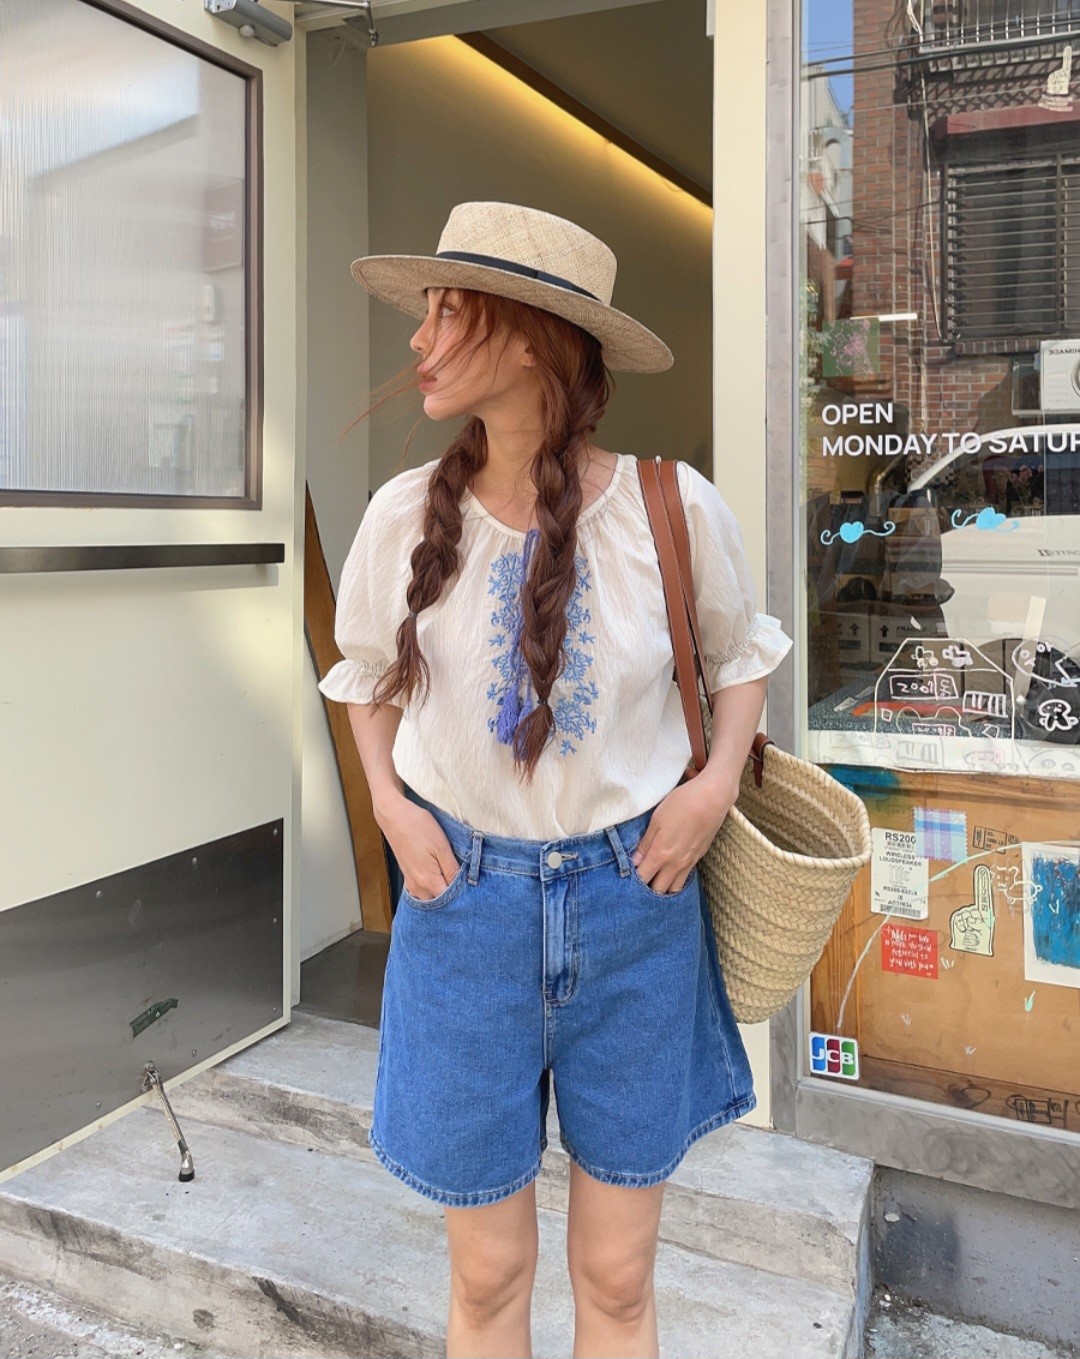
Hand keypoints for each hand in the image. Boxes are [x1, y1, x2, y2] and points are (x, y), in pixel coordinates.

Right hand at [376, 793, 460, 901]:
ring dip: (443, 892)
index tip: (472, 884)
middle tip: (465, 881)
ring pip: (431, 897)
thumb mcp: (442, 846)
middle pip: (440, 901)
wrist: (394, 816)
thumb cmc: (419, 827)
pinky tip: (441, 876)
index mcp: (428, 881)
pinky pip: (423, 891)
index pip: (451, 900)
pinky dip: (433, 888)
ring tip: (453, 876)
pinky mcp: (408, 877)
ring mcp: (411, 883)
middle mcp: (417, 888)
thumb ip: (452, 870)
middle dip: (454, 896)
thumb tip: (464, 886)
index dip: (463, 894)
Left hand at [631, 774, 738, 893]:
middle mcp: (676, 864)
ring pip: (675, 889)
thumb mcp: (657, 819)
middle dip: (648, 889)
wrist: (712, 798)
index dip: (634, 881)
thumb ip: (646, 843)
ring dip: (664, 888)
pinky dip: (676, 880)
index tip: (627, 877)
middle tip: (640, 881)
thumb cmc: (681, 804)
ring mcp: (689, 862)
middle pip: (659, 890)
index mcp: (661, 854)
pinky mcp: (699, 857)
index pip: (643, 878)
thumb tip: (635, 861)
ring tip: (655, 880)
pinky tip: (670, 872)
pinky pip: (685, 878)